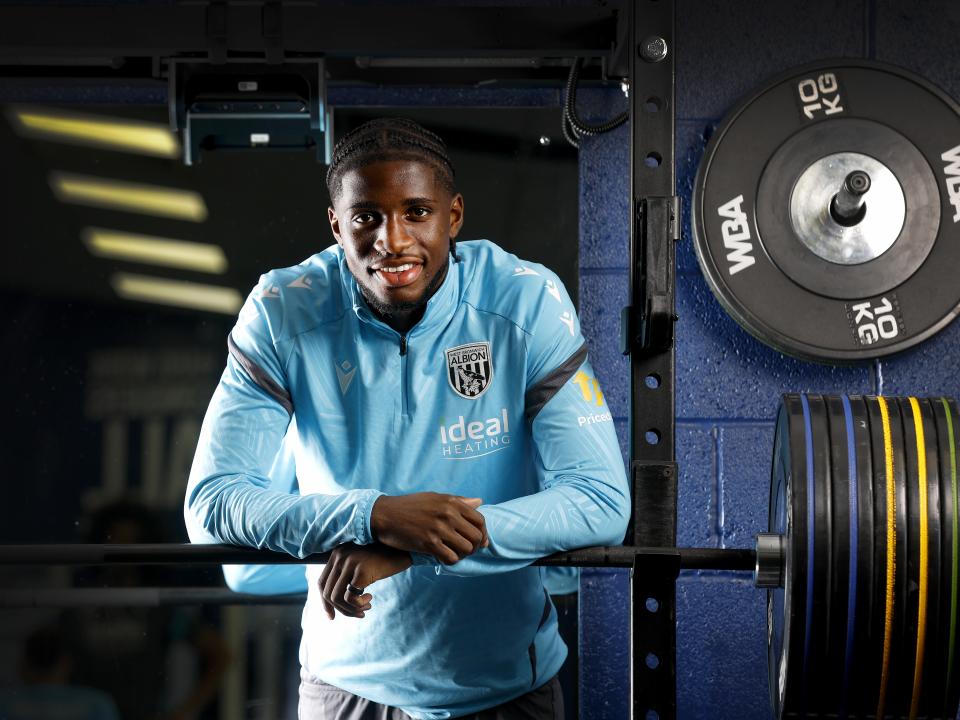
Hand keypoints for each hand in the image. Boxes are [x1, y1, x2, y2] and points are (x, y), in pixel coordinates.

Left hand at [318, 543, 411, 619]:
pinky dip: (358, 605)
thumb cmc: (383, 559)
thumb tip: (333, 604)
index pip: (321, 583)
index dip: (325, 603)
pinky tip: (370, 599)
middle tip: (358, 614)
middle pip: (328, 593)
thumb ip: (346, 576)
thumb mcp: (360, 565)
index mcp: (337, 554)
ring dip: (351, 610)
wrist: (403, 549)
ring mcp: (350, 563)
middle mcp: (340, 556)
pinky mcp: (361, 571)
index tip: (332, 616)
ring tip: (365, 609)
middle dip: (342, 610)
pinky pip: (350, 598)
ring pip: (337, 598)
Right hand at [371, 492, 488, 563]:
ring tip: (456, 553)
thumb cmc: (410, 505)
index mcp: (451, 502)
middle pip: (476, 536)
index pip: (480, 520)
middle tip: (468, 551)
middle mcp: (448, 514)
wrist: (384, 514)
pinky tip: (444, 557)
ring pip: (466, 548)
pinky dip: (451, 560)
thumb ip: (458, 501)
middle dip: (476, 547)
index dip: (483, 533)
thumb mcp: (435, 497)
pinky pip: (451, 557)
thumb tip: (479, 502)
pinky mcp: (428, 543)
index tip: (481, 541)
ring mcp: (439, 529)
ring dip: (464, 555)